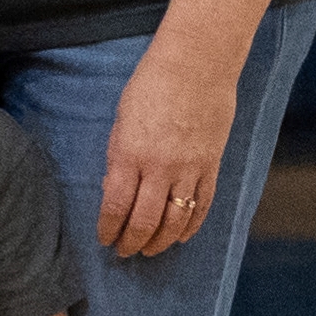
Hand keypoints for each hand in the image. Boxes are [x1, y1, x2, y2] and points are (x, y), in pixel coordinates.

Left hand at [97, 33, 242, 257]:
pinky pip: (202, 206)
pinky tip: (181, 236)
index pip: (115, 205)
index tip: (104, 238)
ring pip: (174, 221)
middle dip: (132, 242)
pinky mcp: (211, 166)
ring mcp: (189, 169)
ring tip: (150, 250)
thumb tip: (115, 190)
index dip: (108, 228)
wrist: (197, 64)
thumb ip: (119, 157)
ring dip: (160, 241)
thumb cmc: (152, 84)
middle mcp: (159, 167)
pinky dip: (191, 226)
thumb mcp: (122, 120)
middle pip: (145, 221)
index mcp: (129, 153)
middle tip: (124, 251)